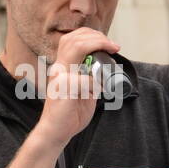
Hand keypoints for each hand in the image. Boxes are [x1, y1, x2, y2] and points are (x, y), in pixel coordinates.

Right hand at [36, 28, 119, 148]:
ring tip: (110, 50)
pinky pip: (84, 77)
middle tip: (112, 46)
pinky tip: (100, 88)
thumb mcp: (83, 91)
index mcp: (62, 67)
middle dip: (97, 37)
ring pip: (75, 47)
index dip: (91, 35)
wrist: (56, 131)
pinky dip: (96, 80)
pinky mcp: (63, 88)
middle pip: (73, 38)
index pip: (72, 39)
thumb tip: (104, 71)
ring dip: (96, 45)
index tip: (109, 44)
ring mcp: (60, 76)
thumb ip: (90, 79)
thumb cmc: (69, 114)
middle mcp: (59, 68)